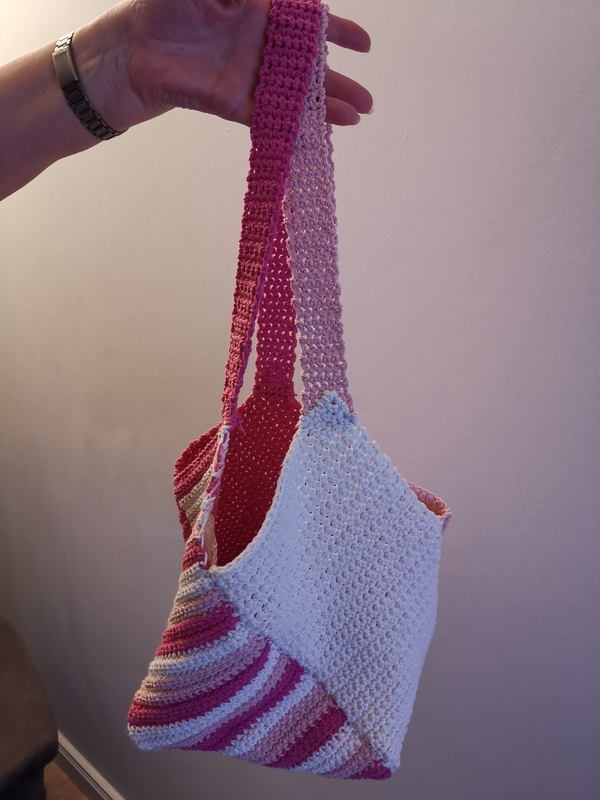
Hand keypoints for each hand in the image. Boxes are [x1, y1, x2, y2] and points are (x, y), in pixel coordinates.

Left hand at [83, 0, 372, 129]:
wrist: (130, 46)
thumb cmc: (164, 2)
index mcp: (259, 11)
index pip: (307, 23)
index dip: (337, 31)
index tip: (364, 44)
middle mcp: (259, 47)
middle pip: (308, 67)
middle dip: (339, 82)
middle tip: (369, 100)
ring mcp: (248, 77)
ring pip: (294, 95)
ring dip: (324, 106)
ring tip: (355, 117)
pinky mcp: (231, 103)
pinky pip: (269, 115)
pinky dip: (293, 123)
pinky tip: (318, 129)